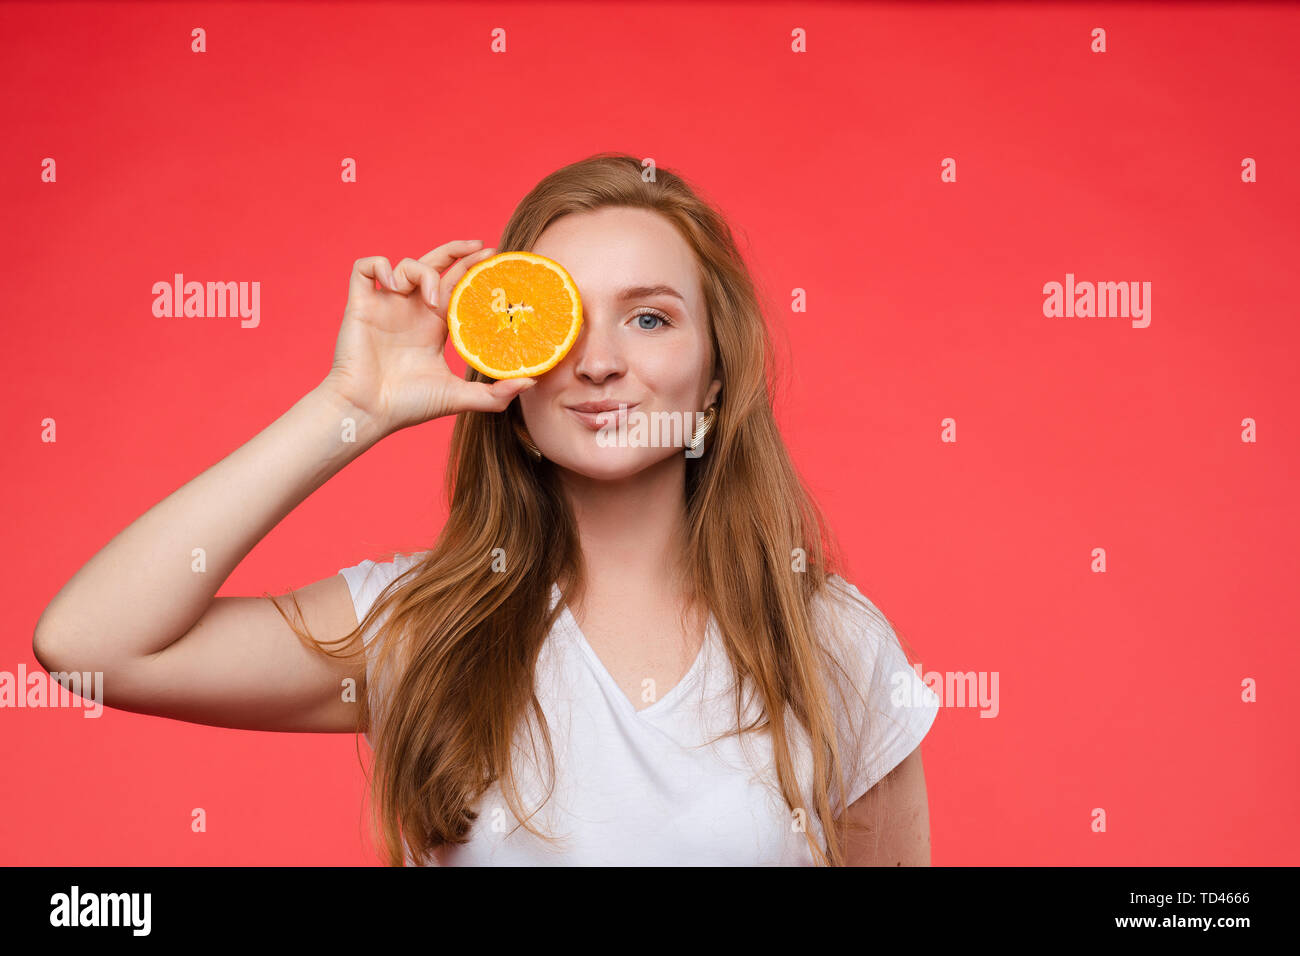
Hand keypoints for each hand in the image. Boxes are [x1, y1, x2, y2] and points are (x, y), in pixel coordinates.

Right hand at [321, 240, 536, 432]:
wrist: (368, 412)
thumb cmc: (408, 407)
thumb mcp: (459, 397)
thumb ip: (495, 394)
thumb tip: (531, 383)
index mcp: (433, 326)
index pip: (456, 287)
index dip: (473, 271)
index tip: (496, 262)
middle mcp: (411, 310)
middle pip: (435, 264)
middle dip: (458, 251)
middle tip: (482, 249)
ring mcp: (386, 305)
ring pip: (405, 264)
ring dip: (423, 272)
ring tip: (432, 300)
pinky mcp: (361, 304)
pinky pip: (366, 267)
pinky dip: (381, 266)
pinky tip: (394, 285)